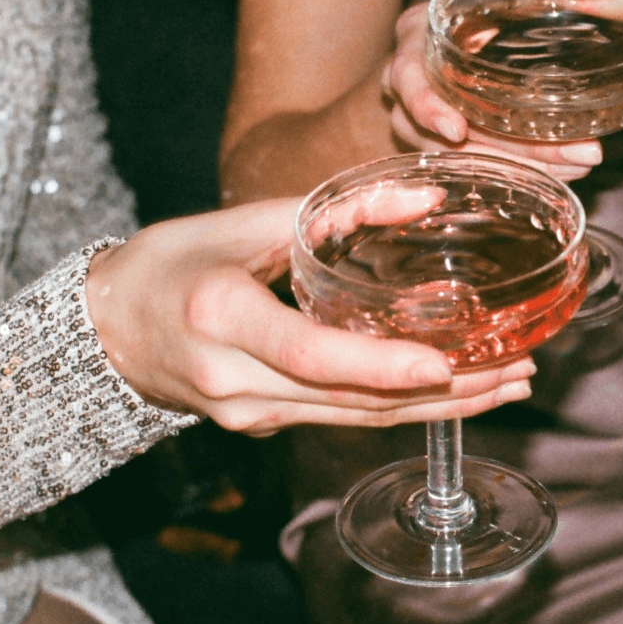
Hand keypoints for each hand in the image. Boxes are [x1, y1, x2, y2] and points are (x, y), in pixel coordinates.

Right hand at [82, 198, 534, 436]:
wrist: (105, 331)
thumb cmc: (169, 262)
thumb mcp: (240, 221)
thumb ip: (333, 211)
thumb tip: (425, 197)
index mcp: (220, 316)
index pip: (309, 354)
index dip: (378, 366)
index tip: (443, 365)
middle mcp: (234, 380)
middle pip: (350, 401)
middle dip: (443, 394)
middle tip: (517, 371)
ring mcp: (248, 414)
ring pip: (356, 420)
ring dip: (438, 409)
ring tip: (507, 384)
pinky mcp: (262, 426)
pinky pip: (341, 419)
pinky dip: (400, 407)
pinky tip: (454, 392)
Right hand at [382, 4, 601, 181]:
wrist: (462, 39)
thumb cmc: (484, 14)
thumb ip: (573, 3)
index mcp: (416, 41)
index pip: (406, 77)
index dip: (428, 107)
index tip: (458, 130)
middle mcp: (409, 87)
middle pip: (444, 132)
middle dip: (510, 149)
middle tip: (574, 155)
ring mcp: (420, 124)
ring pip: (460, 159)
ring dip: (520, 166)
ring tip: (576, 165)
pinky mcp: (443, 148)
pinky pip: (473, 169)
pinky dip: (518, 171)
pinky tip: (561, 174)